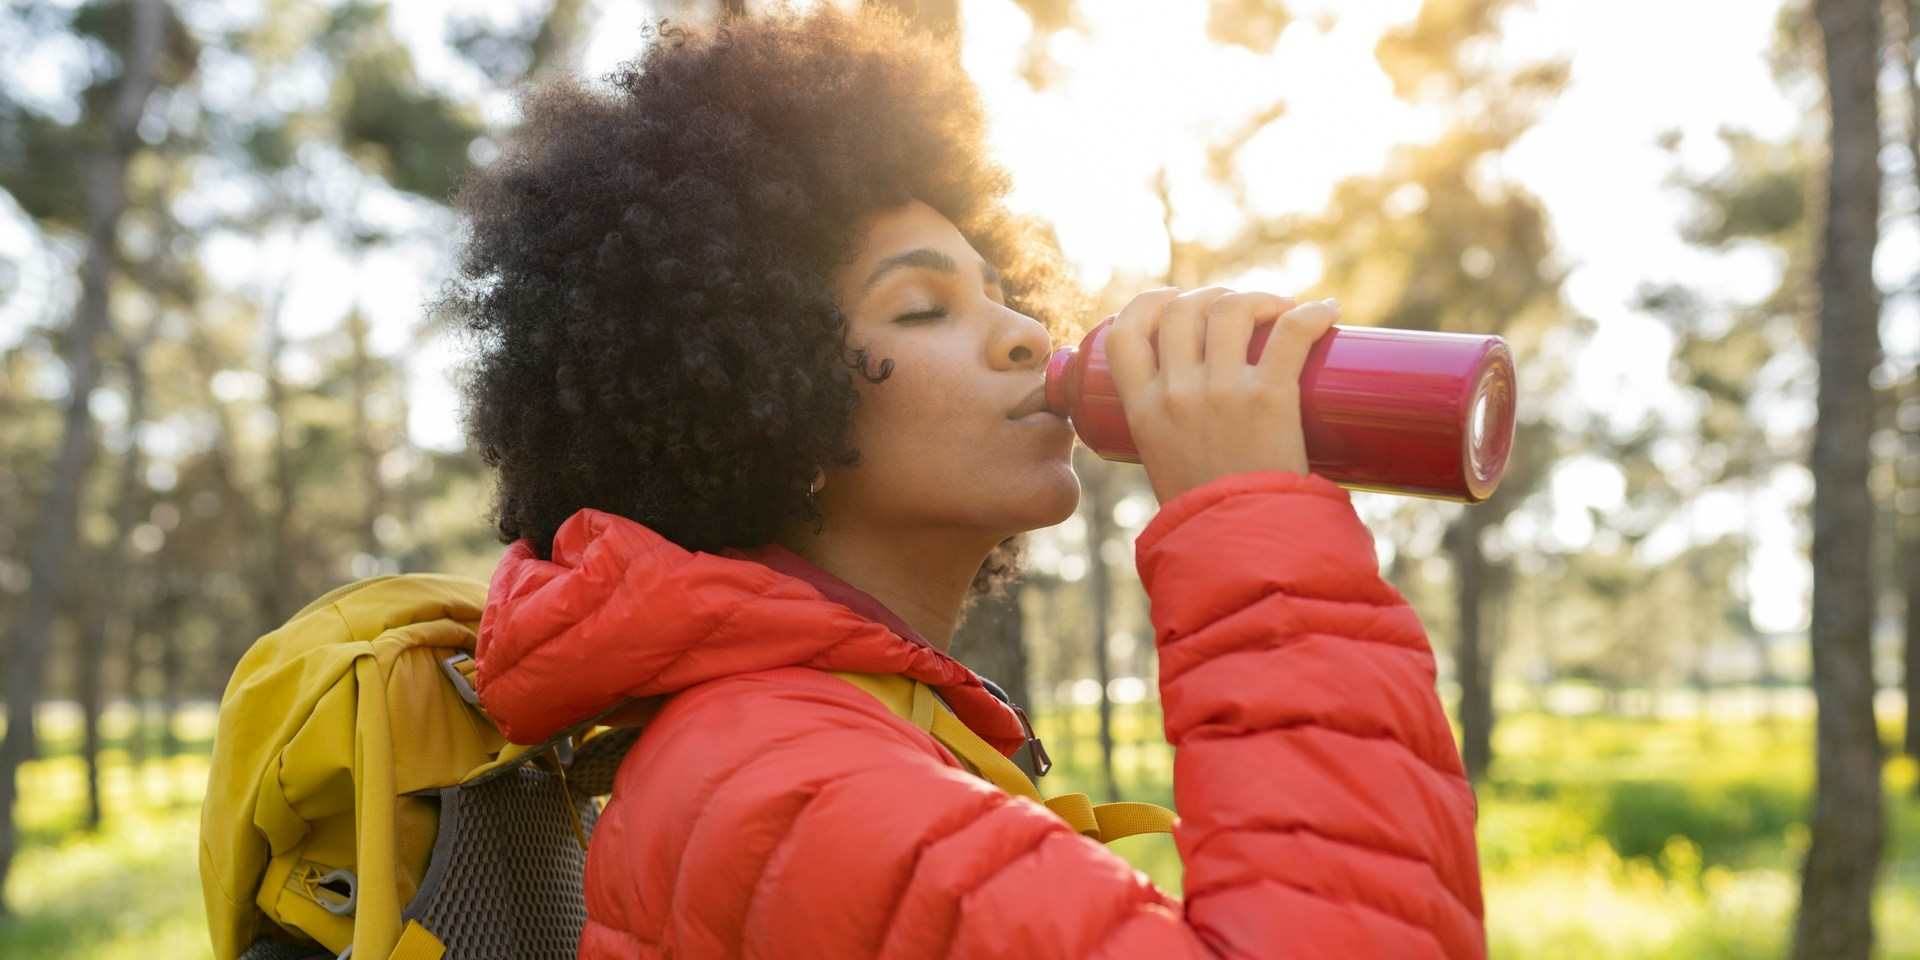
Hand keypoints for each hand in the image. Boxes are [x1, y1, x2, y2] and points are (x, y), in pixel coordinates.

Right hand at [1103, 287, 1341, 504]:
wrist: (1238, 549)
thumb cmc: (1207, 519)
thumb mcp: (1164, 468)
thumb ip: (1171, 438)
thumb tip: (1202, 424)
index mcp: (1141, 410)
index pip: (1125, 333)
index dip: (1149, 303)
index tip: (1174, 299)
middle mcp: (1175, 392)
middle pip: (1183, 309)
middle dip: (1212, 296)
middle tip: (1240, 309)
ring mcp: (1220, 392)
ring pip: (1231, 309)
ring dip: (1258, 298)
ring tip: (1281, 310)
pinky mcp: (1268, 397)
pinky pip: (1290, 333)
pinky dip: (1311, 314)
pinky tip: (1327, 312)